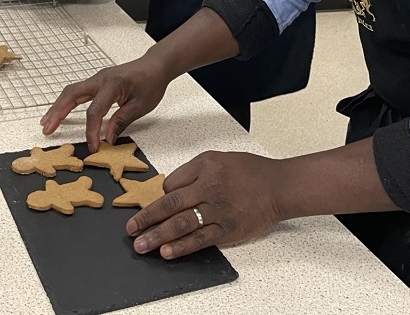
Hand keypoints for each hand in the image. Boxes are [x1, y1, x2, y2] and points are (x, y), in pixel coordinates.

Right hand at [40, 54, 171, 148]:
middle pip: (72, 95)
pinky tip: (60, 112)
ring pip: (71, 92)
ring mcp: (97, 79)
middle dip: (58, 112)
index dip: (91, 131)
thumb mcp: (141, 106)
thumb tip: (107, 139)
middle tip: (47, 129)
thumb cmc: (151, 82)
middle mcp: (100, 79)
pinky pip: (77, 91)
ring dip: (58, 107)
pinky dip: (66, 102)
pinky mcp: (98, 82)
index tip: (93, 147)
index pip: (95, 110)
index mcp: (112, 84)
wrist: (155, 66)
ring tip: (47, 122)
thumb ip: (122, 121)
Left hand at [126, 151, 283, 258]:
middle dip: (148, 218)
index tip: (149, 209)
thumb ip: (195, 171)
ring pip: (182, 224)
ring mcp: (219, 210)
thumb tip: (170, 189)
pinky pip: (201, 240)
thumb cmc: (249, 171)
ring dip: (158, 235)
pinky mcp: (228, 229)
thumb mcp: (218, 158)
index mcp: (205, 166)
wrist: (278, 186)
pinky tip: (167, 252)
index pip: (172, 184)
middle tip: (131, 229)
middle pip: (171, 204)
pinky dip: (182, 247)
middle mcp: (210, 187)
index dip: (158, 197)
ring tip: (142, 244)